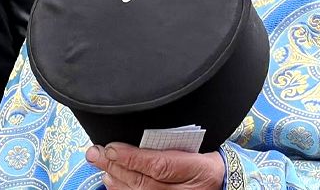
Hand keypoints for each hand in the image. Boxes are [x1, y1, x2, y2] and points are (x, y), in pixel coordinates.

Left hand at [85, 143, 224, 189]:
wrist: (223, 181)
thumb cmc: (209, 160)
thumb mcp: (198, 146)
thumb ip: (172, 143)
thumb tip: (142, 135)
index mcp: (196, 169)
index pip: (160, 166)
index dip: (133, 158)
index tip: (112, 146)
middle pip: (143, 182)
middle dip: (116, 165)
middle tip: (95, 152)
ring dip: (114, 177)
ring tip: (100, 161)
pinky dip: (121, 189)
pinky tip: (111, 179)